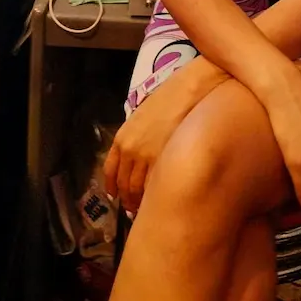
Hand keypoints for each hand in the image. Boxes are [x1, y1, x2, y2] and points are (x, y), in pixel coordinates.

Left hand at [104, 59, 227, 211]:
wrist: (189, 91)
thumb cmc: (169, 99)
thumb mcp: (143, 116)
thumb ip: (136, 137)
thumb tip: (138, 157)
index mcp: (122, 137)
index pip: (111, 171)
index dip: (113, 187)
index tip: (116, 196)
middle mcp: (129, 150)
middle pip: (124, 184)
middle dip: (127, 199)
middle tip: (134, 208)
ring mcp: (146, 158)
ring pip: (137, 190)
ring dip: (139, 203)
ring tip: (147, 210)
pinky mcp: (163, 162)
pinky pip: (153, 188)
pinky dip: (153, 198)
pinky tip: (159, 202)